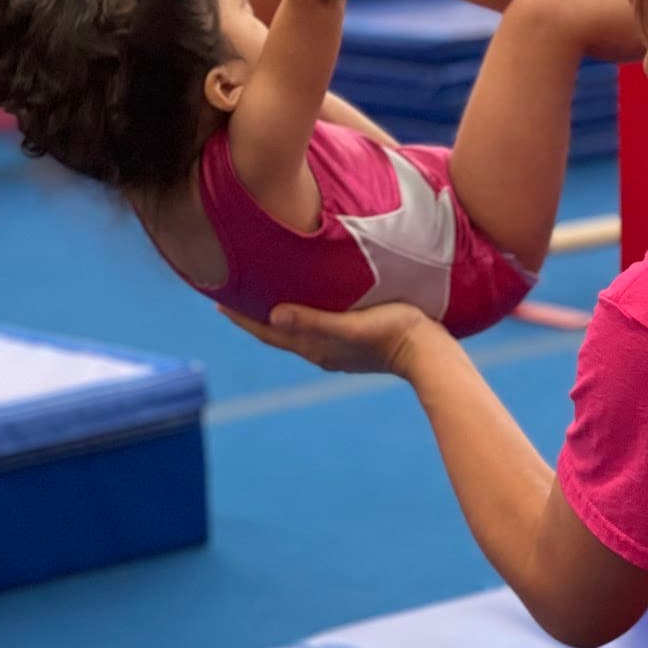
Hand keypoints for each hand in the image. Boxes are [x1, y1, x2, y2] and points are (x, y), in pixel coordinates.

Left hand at [219, 298, 434, 375]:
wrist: (430, 354)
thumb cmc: (394, 331)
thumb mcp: (352, 324)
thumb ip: (314, 320)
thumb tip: (274, 315)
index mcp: (315, 347)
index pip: (268, 332)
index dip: (242, 317)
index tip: (217, 299)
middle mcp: (320, 351)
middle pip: (276, 332)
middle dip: (252, 315)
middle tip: (230, 293)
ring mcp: (336, 350)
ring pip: (295, 331)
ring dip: (275, 315)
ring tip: (261, 295)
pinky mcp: (353, 344)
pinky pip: (314, 328)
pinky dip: (298, 316)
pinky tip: (304, 304)